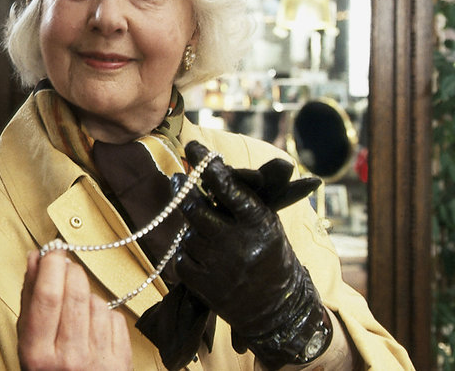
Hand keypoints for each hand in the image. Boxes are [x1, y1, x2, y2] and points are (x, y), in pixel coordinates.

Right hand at [17, 249, 132, 370]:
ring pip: (97, 302)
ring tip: (77, 310)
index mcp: (38, 353)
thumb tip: (35, 258)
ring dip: (87, 295)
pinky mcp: (121, 360)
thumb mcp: (27, 342)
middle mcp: (69, 358)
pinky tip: (93, 327)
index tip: (53, 251)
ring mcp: (98, 360)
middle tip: (66, 268)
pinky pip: (115, 317)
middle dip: (72, 271)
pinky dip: (104, 314)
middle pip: (76, 293)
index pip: (48, 296)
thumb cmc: (48, 370)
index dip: (51, 266)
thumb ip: (29, 298)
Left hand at [170, 141, 327, 368]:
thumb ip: (242, 198)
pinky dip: (188, 252)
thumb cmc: (269, 253)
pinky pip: (182, 257)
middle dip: (183, 190)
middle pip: (195, 208)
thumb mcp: (267, 221)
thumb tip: (211, 164)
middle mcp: (238, 243)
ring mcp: (219, 265)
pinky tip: (202, 253)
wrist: (276, 306)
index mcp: (258, 223)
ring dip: (191, 227)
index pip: (228, 188)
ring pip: (187, 233)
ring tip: (205, 230)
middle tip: (178, 177)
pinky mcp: (203, 285)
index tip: (192, 147)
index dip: (208, 166)